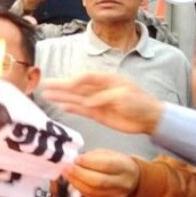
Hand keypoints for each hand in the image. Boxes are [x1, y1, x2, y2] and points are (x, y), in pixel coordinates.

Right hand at [40, 73, 163, 134]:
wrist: (150, 118)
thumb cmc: (140, 103)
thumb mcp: (125, 96)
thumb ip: (105, 97)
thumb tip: (87, 102)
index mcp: (107, 80)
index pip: (86, 77)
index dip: (74, 80)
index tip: (64, 84)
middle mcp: (99, 89)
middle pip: (77, 86)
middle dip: (61, 86)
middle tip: (45, 84)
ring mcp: (97, 102)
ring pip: (75, 98)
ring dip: (61, 96)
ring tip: (46, 95)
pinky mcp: (97, 114)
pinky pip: (81, 110)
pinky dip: (71, 108)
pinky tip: (60, 106)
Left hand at [63, 149, 140, 196]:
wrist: (131, 180)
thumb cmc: (116, 164)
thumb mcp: (110, 154)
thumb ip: (94, 156)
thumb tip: (77, 161)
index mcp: (125, 167)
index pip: (107, 165)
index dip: (89, 162)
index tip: (76, 159)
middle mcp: (123, 183)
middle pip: (99, 181)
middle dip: (79, 174)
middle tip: (67, 167)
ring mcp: (116, 195)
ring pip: (93, 191)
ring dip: (76, 181)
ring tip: (66, 173)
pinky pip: (90, 196)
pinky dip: (79, 187)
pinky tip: (72, 180)